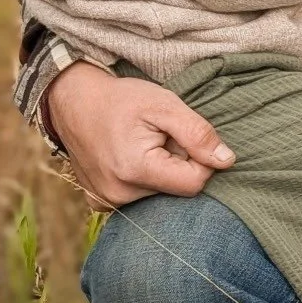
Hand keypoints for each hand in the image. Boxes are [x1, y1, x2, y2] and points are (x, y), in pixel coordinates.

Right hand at [44, 61, 235, 207]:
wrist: (74, 100)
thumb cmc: (122, 99)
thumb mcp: (165, 105)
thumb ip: (197, 134)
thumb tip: (227, 161)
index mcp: (136, 171)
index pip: (194, 183)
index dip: (200, 160)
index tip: (185, 138)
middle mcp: (119, 195)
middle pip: (176, 191)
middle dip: (178, 164)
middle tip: (160, 139)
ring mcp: (107, 201)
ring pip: (159, 196)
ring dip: (161, 172)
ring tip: (143, 145)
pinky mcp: (100, 202)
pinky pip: (138, 198)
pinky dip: (142, 180)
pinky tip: (130, 158)